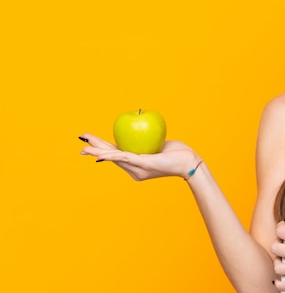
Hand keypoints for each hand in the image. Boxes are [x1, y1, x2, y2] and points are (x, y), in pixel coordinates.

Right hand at [79, 134, 199, 180]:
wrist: (189, 162)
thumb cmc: (176, 152)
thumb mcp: (158, 145)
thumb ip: (147, 141)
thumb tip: (140, 129)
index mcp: (136, 165)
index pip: (116, 156)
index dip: (102, 150)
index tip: (90, 144)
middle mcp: (134, 170)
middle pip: (111, 157)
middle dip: (95, 150)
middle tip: (80, 144)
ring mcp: (138, 168)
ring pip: (114, 158)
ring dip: (98, 153)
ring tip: (84, 149)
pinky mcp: (143, 164)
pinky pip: (125, 158)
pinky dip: (111, 155)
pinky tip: (101, 154)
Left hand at [271, 207, 284, 290]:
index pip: (282, 232)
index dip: (280, 227)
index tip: (284, 227)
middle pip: (276, 249)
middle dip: (277, 243)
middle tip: (282, 242)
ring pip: (279, 268)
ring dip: (278, 262)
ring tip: (282, 259)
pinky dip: (281, 284)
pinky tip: (281, 280)